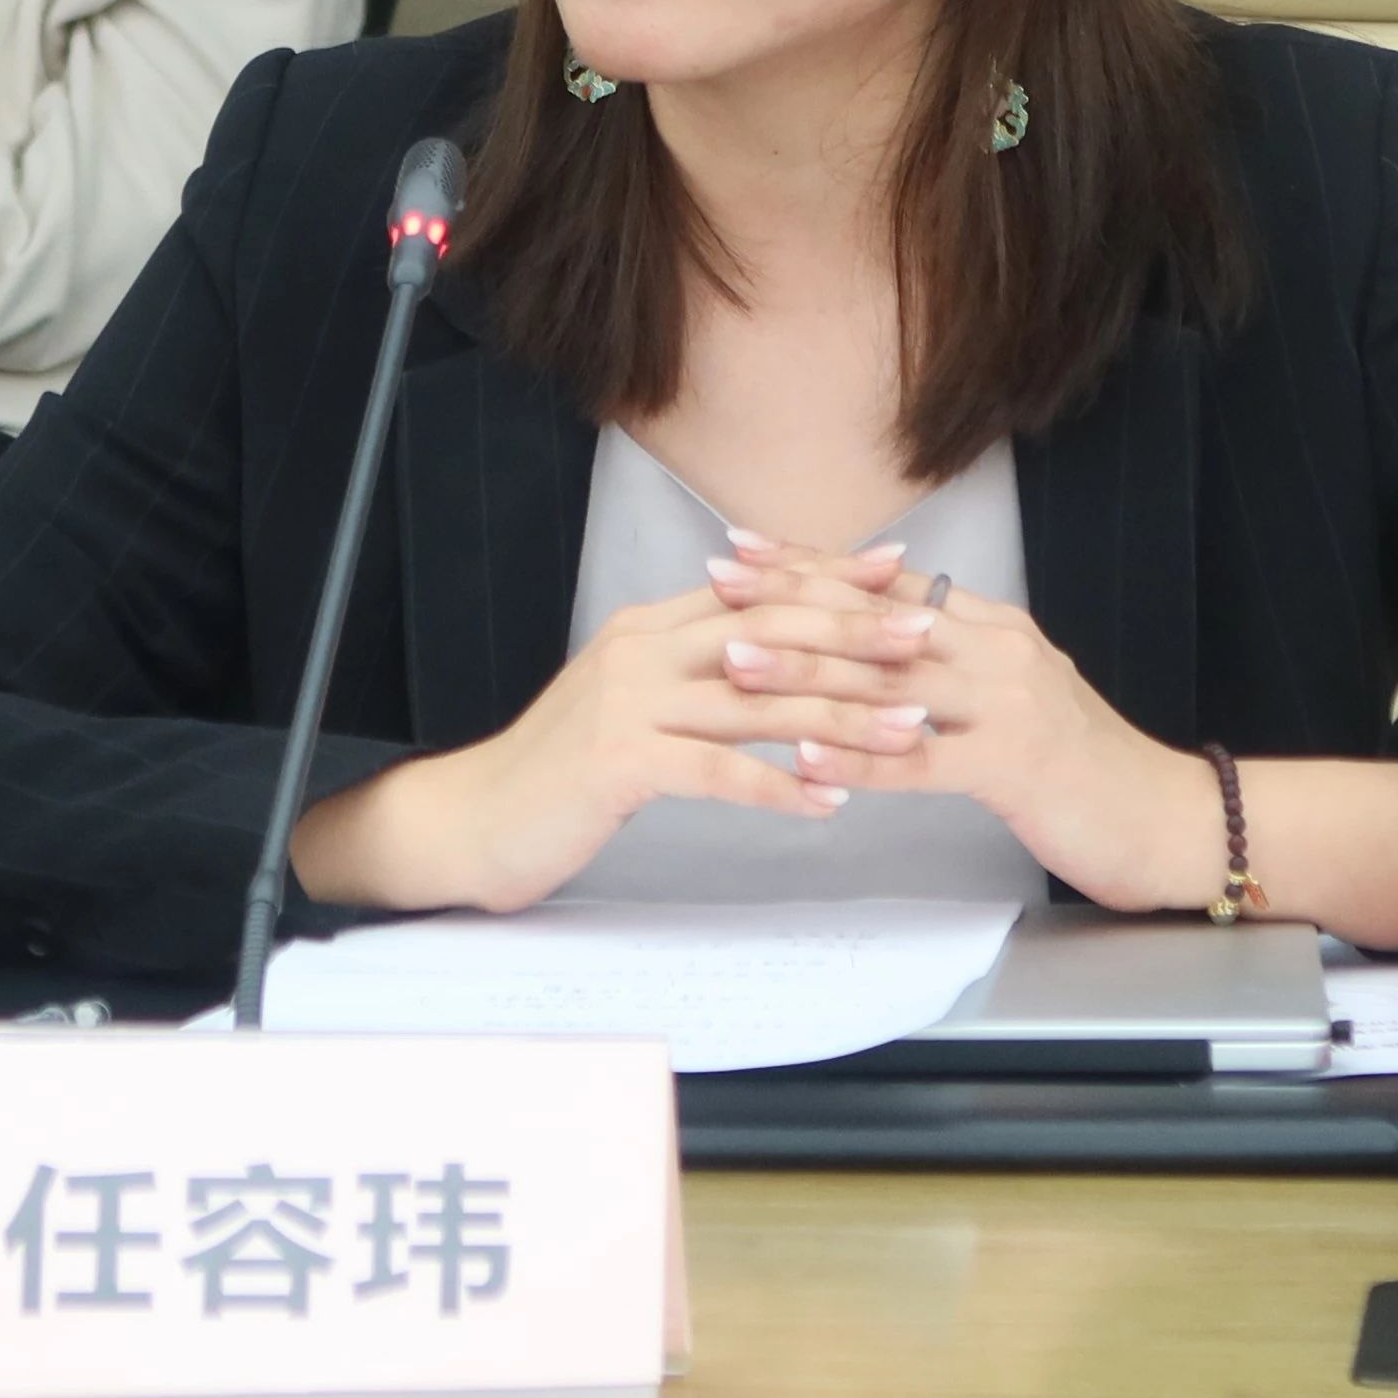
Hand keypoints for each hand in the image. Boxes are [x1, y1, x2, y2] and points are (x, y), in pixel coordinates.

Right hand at [288, 581, 936, 911]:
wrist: (471, 820)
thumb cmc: (561, 772)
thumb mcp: (629, 701)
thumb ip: (690, 668)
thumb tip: (767, 648)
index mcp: (649, 627)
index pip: (758, 591)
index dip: (832, 582)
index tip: (902, 576)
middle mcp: (641, 650)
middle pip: (769, 631)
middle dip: (856, 635)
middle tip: (926, 642)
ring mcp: (628, 704)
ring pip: (757, 701)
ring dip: (841, 717)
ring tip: (908, 730)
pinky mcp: (618, 763)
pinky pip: (717, 770)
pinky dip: (780, 786)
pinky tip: (830, 802)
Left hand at [713, 539, 1226, 913]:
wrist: (1168, 820)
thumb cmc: (1083, 770)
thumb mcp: (1014, 698)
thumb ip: (951, 665)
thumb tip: (875, 639)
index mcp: (994, 627)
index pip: (885, 584)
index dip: (809, 565)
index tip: (739, 550)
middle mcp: (998, 650)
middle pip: (877, 616)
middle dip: (789, 600)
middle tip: (717, 587)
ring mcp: (1009, 705)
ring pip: (891, 680)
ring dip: (807, 670)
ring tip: (736, 663)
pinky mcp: (1015, 767)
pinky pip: (923, 760)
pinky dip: (859, 759)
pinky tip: (805, 758)